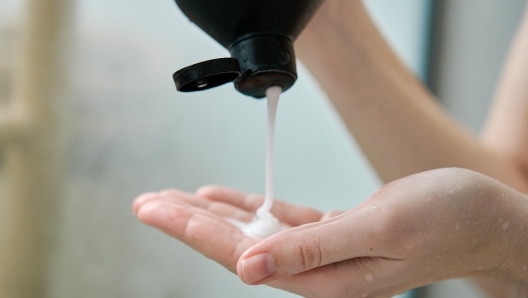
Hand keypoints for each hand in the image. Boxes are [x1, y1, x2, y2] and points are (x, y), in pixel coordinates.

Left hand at [133, 168, 527, 297]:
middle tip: (145, 202)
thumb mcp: (379, 229)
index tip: (155, 209)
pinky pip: (278, 219)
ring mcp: (321, 252)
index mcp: (324, 279)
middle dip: (187, 223)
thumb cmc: (444, 220)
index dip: (194, 231)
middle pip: (236, 246)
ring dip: (211, 214)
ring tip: (171, 199)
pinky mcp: (331, 231)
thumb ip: (312, 250)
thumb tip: (249, 267)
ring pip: (252, 232)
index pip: (241, 256)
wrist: (481, 215)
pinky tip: (220, 198)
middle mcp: (316, 271)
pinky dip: (248, 206)